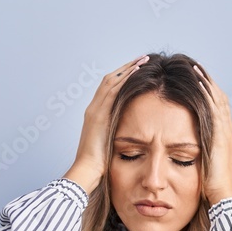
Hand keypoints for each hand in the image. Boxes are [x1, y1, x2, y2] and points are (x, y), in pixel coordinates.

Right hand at [63, 55, 148, 192]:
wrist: (88, 171)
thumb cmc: (100, 165)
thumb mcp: (111, 145)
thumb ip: (118, 136)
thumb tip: (132, 136)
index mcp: (96, 115)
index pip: (109, 89)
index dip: (123, 78)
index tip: (137, 70)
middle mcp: (93, 109)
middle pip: (110, 80)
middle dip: (127, 68)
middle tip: (142, 59)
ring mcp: (95, 110)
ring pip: (112, 81)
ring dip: (128, 69)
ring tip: (143, 60)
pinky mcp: (98, 115)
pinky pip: (113, 91)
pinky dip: (125, 79)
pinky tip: (137, 72)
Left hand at [193, 64, 231, 205]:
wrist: (223, 196)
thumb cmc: (212, 187)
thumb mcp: (206, 165)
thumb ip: (201, 154)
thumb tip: (190, 151)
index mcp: (224, 137)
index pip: (218, 109)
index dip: (209, 93)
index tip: (197, 81)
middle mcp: (228, 131)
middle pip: (220, 99)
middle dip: (208, 82)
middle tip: (196, 67)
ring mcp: (226, 131)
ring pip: (217, 99)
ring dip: (206, 82)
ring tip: (195, 68)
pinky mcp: (220, 134)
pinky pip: (214, 107)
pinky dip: (206, 93)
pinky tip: (197, 82)